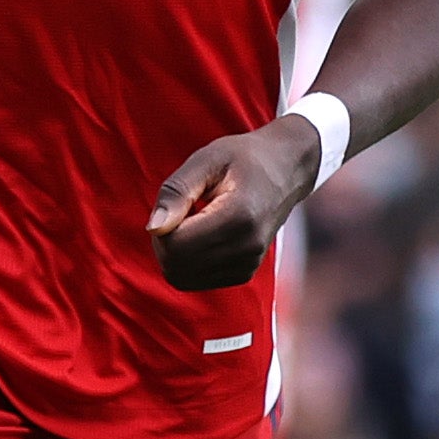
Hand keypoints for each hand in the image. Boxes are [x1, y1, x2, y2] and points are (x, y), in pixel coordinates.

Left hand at [148, 116, 320, 292]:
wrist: (286, 170)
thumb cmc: (243, 158)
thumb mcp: (206, 160)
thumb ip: (177, 192)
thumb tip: (153, 229)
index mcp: (239, 218)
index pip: (176, 246)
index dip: (161, 228)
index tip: (175, 204)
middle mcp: (247, 248)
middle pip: (176, 267)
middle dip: (164, 243)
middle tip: (178, 212)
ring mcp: (248, 265)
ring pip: (182, 278)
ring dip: (174, 253)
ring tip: (193, 221)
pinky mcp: (244, 273)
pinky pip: (195, 280)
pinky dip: (188, 261)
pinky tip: (203, 235)